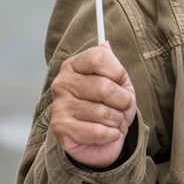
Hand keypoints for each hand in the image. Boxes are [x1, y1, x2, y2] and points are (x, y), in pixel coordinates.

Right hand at [50, 41, 135, 168]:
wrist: (98, 138)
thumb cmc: (108, 104)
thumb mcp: (117, 81)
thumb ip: (112, 63)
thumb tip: (105, 44)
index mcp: (74, 65)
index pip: (99, 57)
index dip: (118, 71)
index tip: (121, 80)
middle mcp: (63, 83)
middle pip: (104, 87)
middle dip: (123, 101)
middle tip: (123, 107)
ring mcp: (60, 106)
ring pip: (103, 112)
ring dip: (118, 120)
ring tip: (113, 120)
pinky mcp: (61, 128)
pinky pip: (98, 131)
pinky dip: (111, 134)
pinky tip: (108, 133)